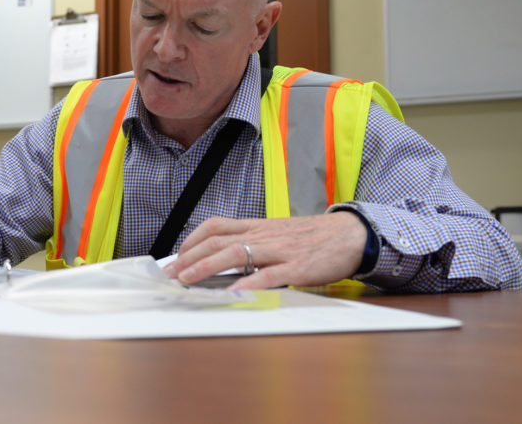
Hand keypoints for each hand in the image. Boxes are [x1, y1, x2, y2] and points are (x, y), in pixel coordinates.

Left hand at [161, 213, 365, 289]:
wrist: (351, 234)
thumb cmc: (313, 237)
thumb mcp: (278, 233)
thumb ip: (254, 243)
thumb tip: (225, 259)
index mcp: (257, 227)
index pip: (215, 227)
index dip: (191, 240)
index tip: (176, 256)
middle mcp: (263, 235)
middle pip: (216, 242)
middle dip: (189, 258)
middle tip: (170, 274)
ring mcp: (278, 250)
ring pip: (234, 254)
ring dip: (206, 267)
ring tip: (188, 280)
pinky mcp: (296, 267)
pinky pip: (267, 276)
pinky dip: (247, 284)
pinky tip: (232, 294)